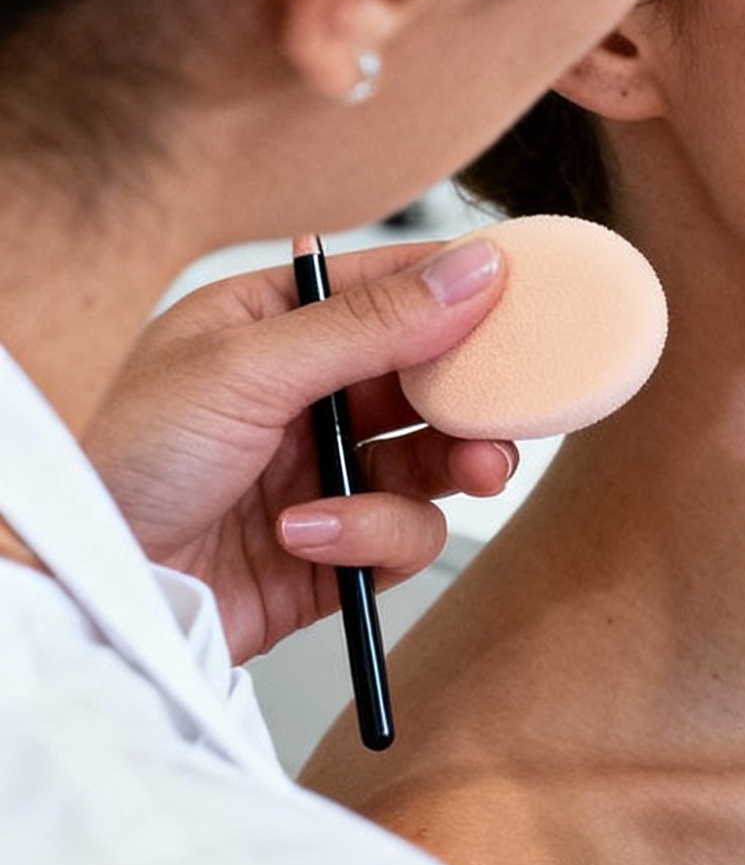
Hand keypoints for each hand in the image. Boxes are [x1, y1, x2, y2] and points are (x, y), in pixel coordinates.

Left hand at [85, 238, 517, 663]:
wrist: (96, 594)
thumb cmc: (129, 466)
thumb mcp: (247, 370)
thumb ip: (371, 324)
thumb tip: (473, 270)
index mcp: (272, 328)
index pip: (389, 288)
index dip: (461, 288)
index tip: (528, 295)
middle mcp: (307, 396)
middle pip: (431, 377)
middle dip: (475, 393)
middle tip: (515, 402)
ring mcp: (327, 474)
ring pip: (439, 458)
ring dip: (455, 465)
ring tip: (466, 472)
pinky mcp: (340, 550)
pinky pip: (405, 534)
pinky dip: (374, 538)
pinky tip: (312, 537)